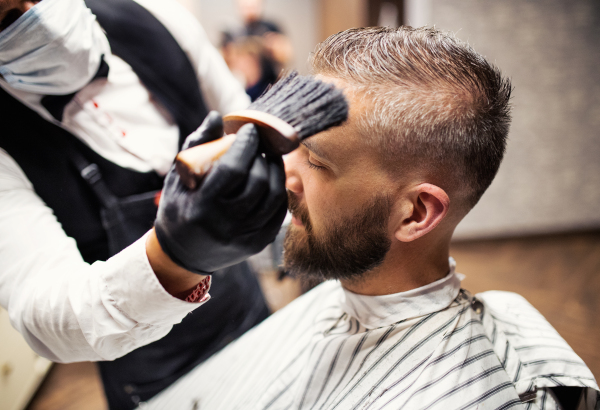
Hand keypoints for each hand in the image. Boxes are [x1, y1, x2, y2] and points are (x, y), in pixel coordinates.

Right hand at [154, 111, 287, 273]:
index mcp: (201, 207)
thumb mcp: (178, 178)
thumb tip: (217, 117)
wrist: (183, 254)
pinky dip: (279, 190)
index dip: (246, 145)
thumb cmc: (179, 207)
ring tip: (268, 157)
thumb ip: (197, 146)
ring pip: (274, 197)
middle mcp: (225, 226)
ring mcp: (244, 238)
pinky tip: (272, 177)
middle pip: (258, 182)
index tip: (250, 130)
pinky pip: (278, 212)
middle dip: (263, 156)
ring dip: (276, 170)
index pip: (233, 170)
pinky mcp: (258, 244)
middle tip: (260, 143)